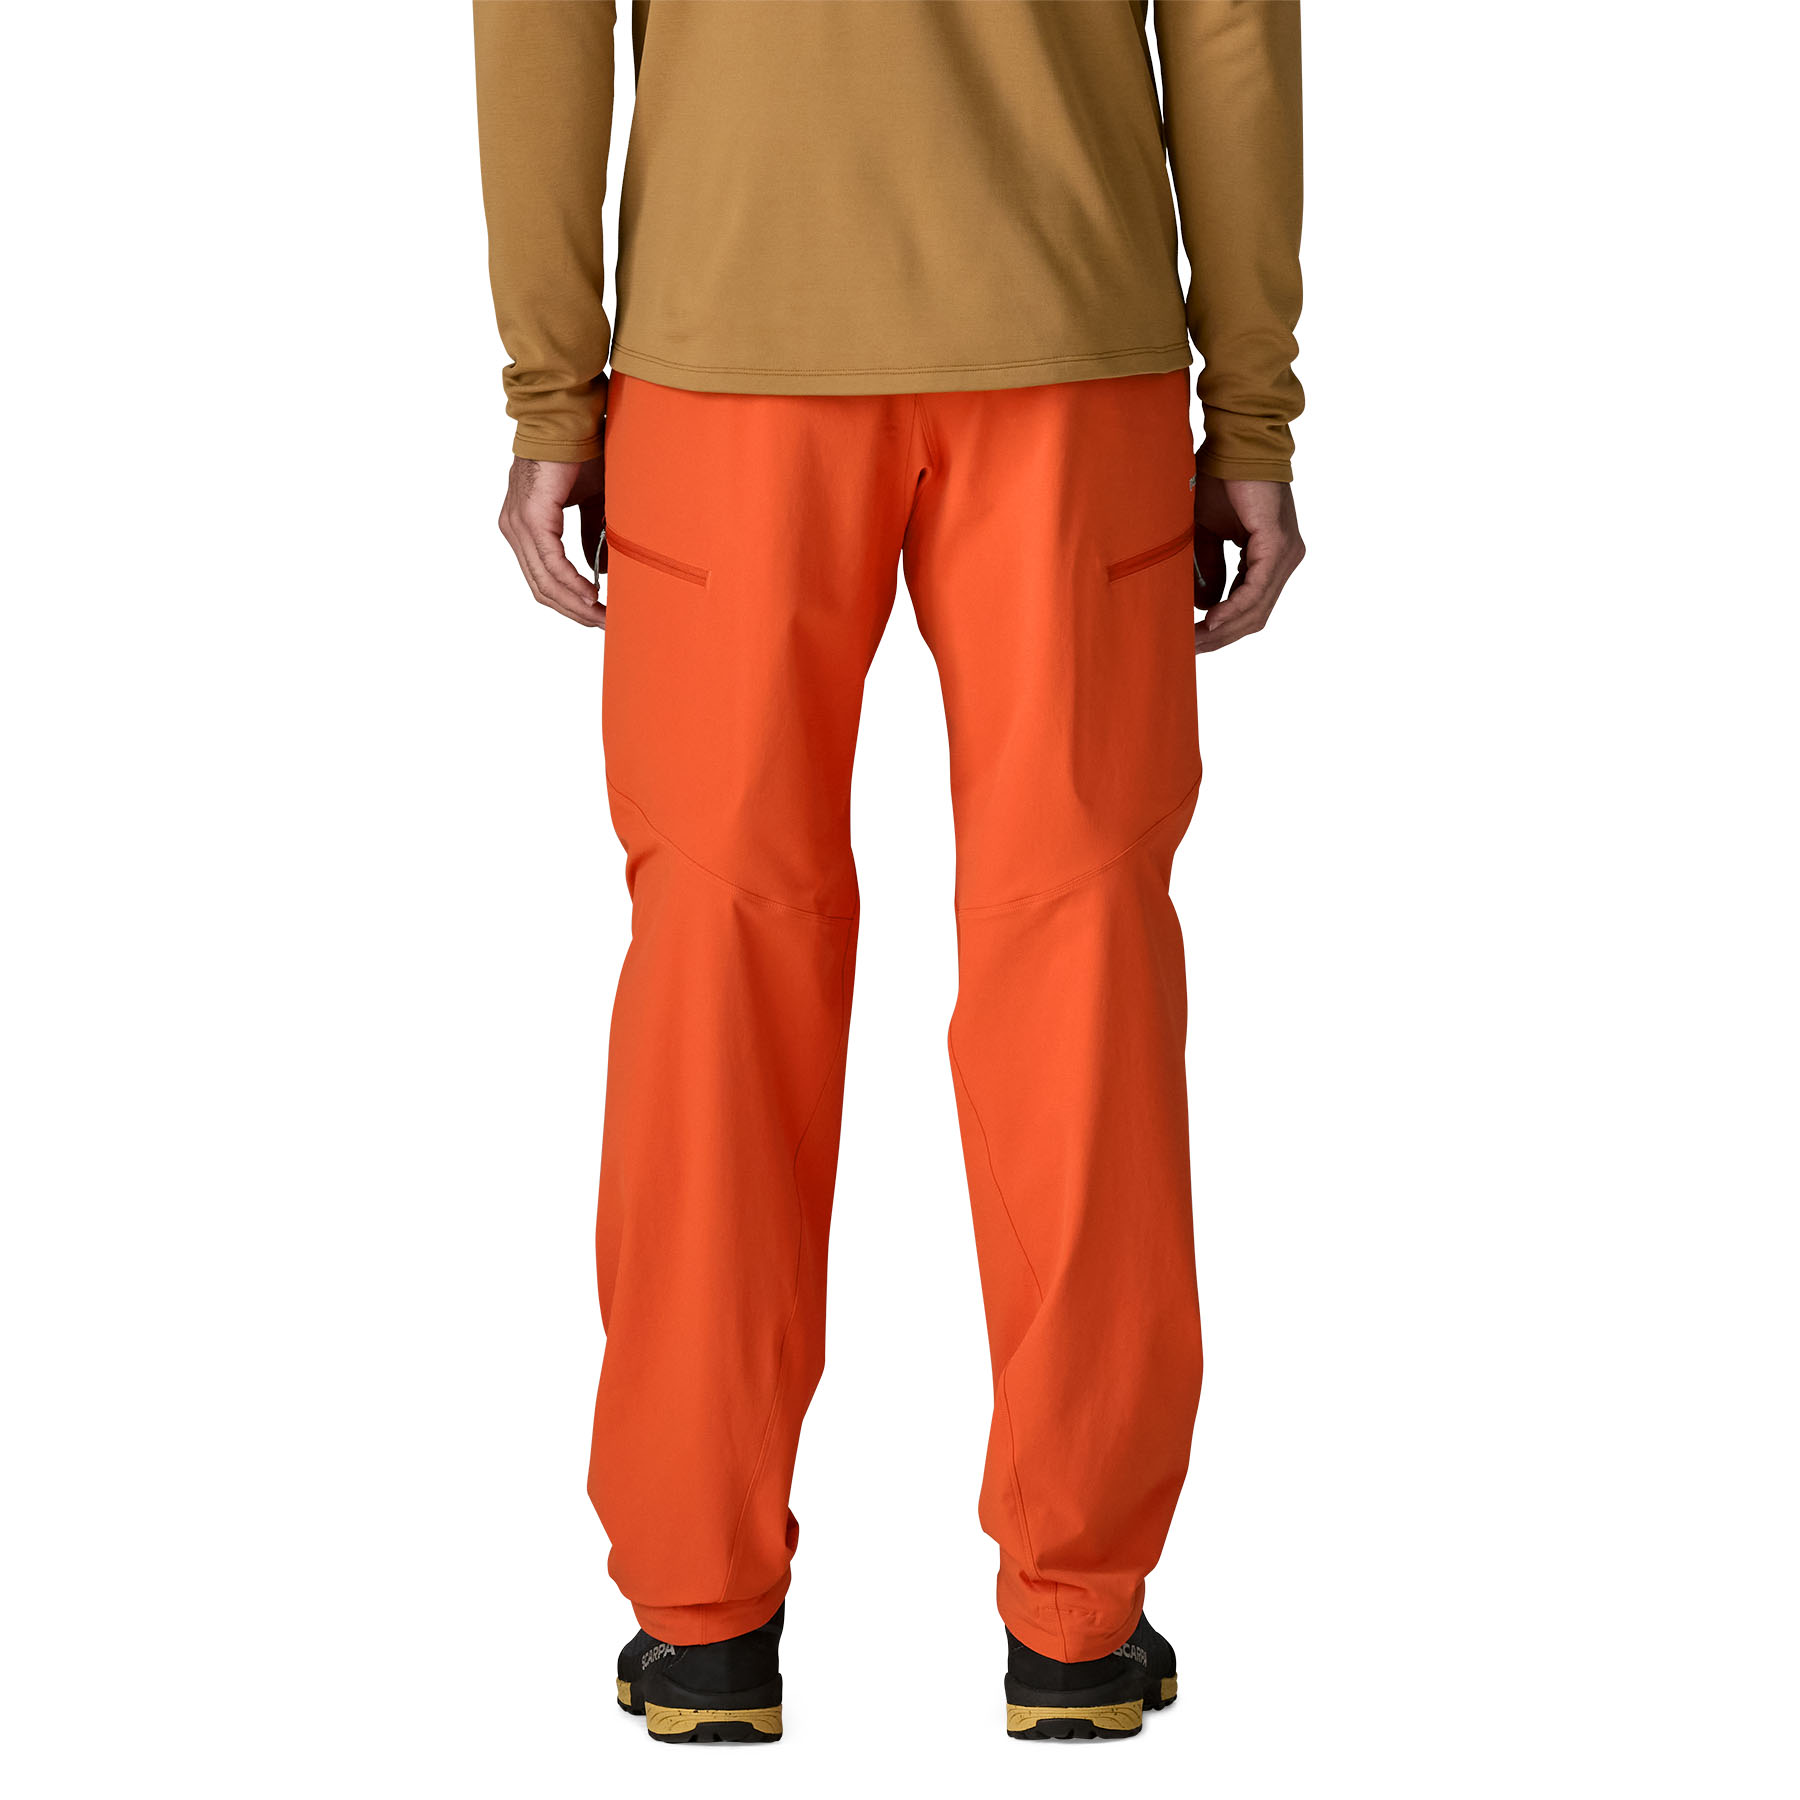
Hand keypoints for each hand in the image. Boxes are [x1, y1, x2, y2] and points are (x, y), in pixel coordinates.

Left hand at [498, 453, 607, 627]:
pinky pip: (551, 562)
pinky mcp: (531, 517)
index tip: (596, 616)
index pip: (542, 578)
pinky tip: (592, 595)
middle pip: (541, 587)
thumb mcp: (588, 504)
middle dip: (574, 611)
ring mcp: (518, 524)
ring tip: (601, 616)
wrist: (571, 420)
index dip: (569, 602)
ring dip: (575, 603)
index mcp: (524, 526)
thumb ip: (587, 538)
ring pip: (544, 580)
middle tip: (603, 624)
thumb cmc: (580, 454)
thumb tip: (596, 571)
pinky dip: (572, 582)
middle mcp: (514, 528)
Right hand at [1192, 473, 1304, 652]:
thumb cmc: (1218, 480)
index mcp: (1270, 555)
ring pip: (1257, 608)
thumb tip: (1204, 606)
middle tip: (1188, 649)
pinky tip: (1211, 620)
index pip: (1250, 606)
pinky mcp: (1278, 542)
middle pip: (1255, 615)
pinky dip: (1234, 607)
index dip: (1221, 629)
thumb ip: (1209, 569)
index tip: (1191, 642)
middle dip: (1221, 637)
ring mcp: (1286, 552)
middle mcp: (1284, 557)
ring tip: (1195, 641)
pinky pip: (1257, 587)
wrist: (1229, 442)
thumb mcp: (1206, 534)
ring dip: (1224, 629)